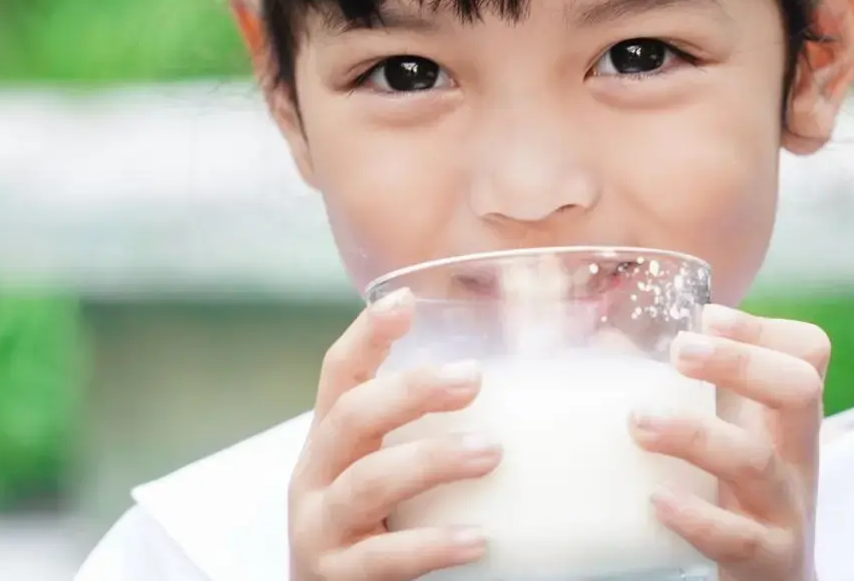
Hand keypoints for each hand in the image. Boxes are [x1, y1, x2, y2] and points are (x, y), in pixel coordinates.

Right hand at [288, 290, 501, 580]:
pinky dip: (432, 545)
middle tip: (473, 378)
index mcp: (331, 440)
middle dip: (410, 390)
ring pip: (367, 482)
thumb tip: (537, 387)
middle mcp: (316, 476)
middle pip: (350, 416)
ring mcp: (320, 528)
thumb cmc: (379, 526)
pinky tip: (479, 539)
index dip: (367, 335)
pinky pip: (383, 558)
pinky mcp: (337, 577)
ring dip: (431, 460)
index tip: (405, 300)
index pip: (339, 374)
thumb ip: (434, 430)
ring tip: (490, 452)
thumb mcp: (391, 469)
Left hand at [632, 304, 827, 580]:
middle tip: (679, 350)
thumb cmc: (735, 499)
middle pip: (799, 390)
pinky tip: (656, 501)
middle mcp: (795, 457)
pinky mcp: (767, 560)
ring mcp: (784, 510)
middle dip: (740, 361)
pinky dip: (698, 518)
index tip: (706, 316)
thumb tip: (608, 340)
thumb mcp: (722, 441)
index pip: (806, 354)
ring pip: (756, 463)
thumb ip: (679, 392)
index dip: (762, 328)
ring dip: (695, 435)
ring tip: (639, 422)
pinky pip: (739, 538)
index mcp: (785, 420)